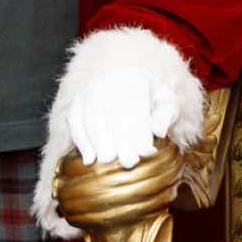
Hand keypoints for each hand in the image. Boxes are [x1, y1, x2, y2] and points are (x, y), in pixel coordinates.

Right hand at [68, 64, 182, 168]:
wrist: (128, 87)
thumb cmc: (151, 100)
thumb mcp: (166, 103)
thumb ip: (165, 115)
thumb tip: (157, 131)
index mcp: (135, 78)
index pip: (136, 105)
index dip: (141, 129)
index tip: (146, 152)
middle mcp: (109, 80)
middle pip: (112, 112)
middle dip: (121, 139)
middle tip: (129, 162)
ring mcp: (90, 91)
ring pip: (91, 118)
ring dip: (100, 143)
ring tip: (109, 162)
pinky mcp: (76, 103)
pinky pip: (75, 123)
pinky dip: (81, 142)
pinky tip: (89, 160)